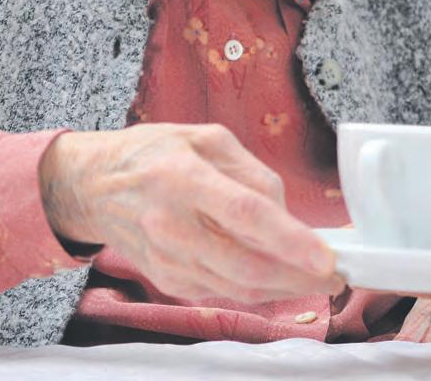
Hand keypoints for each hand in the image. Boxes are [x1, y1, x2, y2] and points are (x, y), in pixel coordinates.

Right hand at [38, 123, 343, 302]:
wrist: (93, 186)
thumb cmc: (155, 154)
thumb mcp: (208, 138)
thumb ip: (253, 173)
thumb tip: (287, 214)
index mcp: (183, 178)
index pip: (245, 215)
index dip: (290, 241)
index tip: (327, 258)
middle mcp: (171, 224)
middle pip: (246, 265)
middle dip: (299, 277)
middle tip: (337, 276)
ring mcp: (166, 259)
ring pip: (237, 288)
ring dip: (284, 288)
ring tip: (318, 279)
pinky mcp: (166, 279)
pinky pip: (222, 291)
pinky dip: (256, 289)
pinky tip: (280, 277)